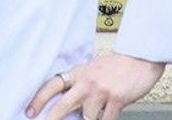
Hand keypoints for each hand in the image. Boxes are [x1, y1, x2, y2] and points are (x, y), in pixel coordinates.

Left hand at [26, 53, 163, 118]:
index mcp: (79, 72)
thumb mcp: (93, 69)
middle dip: (52, 118)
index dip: (39, 99)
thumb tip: (68, 105)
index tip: (29, 112)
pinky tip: (109, 114)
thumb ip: (81, 84)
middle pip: (63, 105)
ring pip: (87, 117)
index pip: (52, 85)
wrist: (141, 58)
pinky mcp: (117, 99)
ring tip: (98, 111)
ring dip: (91, 119)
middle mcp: (87, 81)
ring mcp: (101, 91)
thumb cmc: (118, 65)